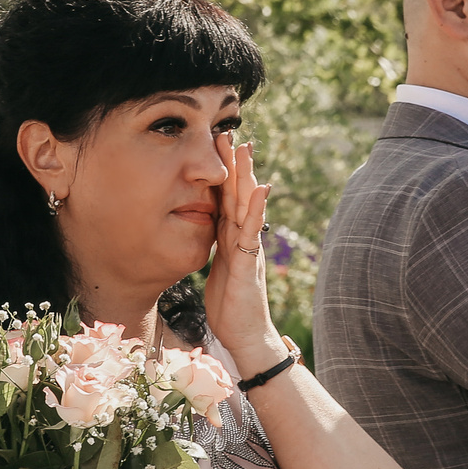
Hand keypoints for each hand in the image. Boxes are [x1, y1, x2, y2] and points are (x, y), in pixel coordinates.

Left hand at [201, 132, 285, 370]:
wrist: (246, 336)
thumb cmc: (231, 307)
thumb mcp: (219, 270)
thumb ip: (218, 249)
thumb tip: (207, 232)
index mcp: (232, 239)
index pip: (227, 200)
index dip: (223, 174)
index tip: (218, 146)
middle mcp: (244, 238)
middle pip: (239, 195)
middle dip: (235, 165)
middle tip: (230, 133)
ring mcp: (249, 248)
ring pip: (247, 206)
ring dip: (246, 176)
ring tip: (246, 149)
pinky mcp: (248, 262)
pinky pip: (253, 231)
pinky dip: (257, 208)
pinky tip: (260, 188)